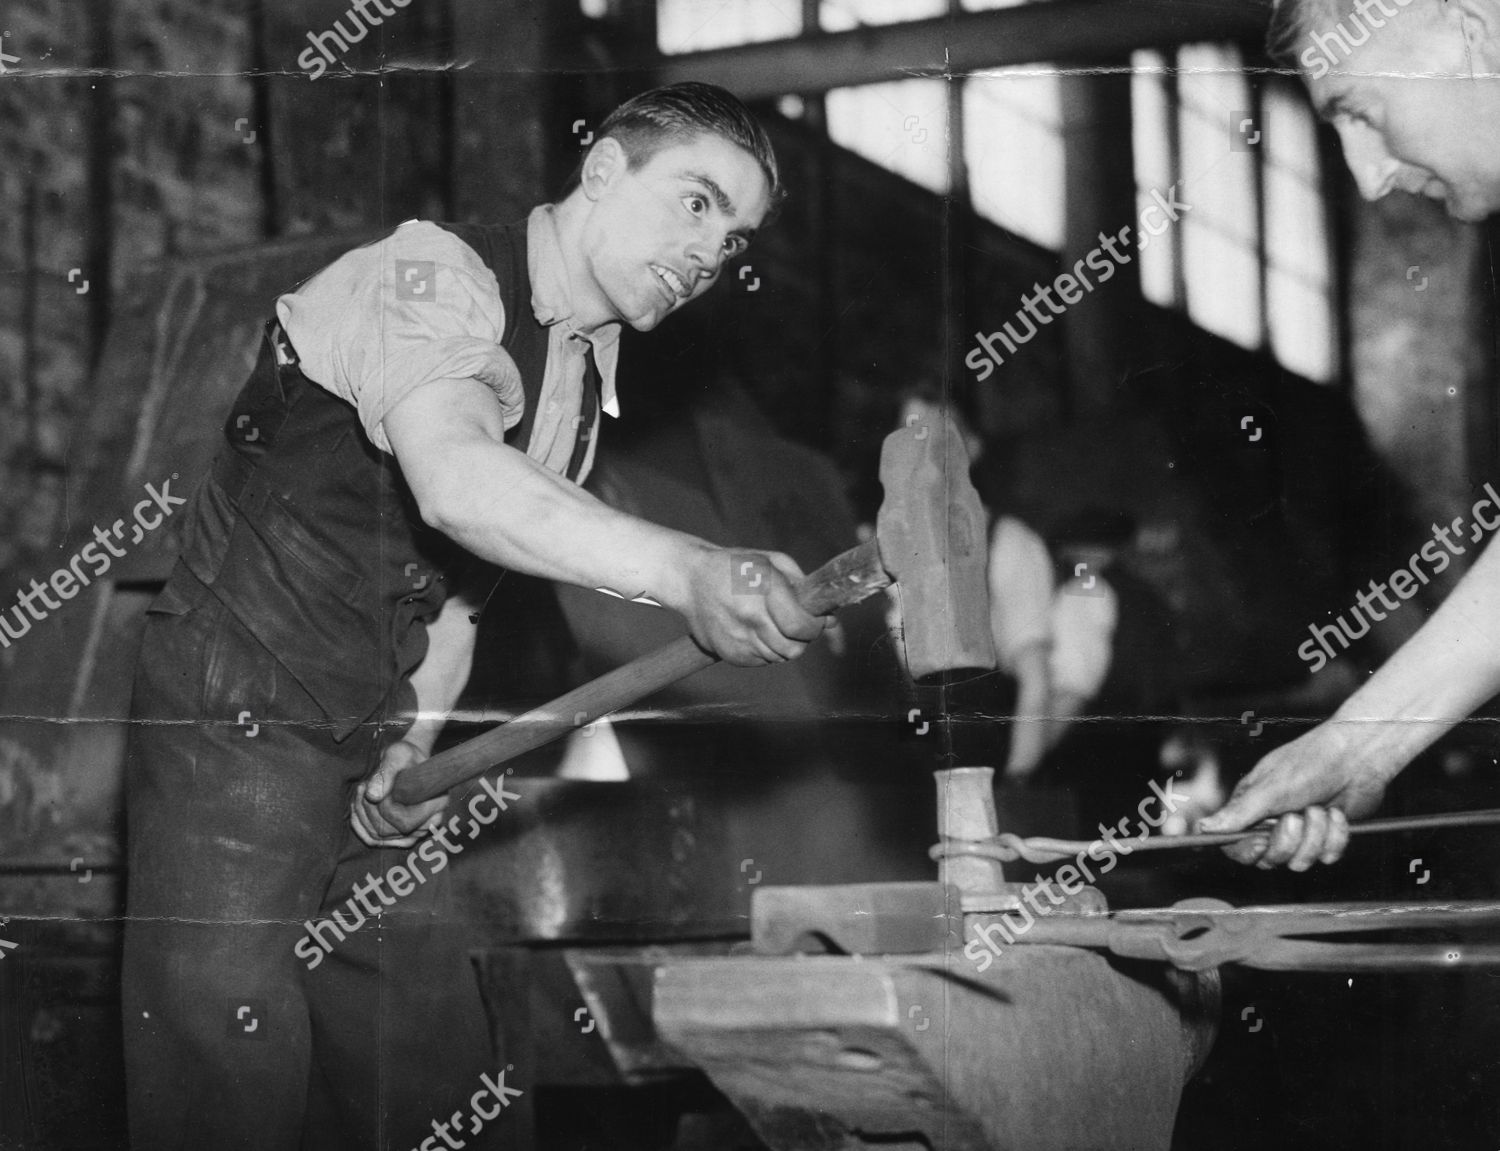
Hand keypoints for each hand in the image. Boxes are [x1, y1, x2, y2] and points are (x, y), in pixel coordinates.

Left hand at [349, 739, 448, 847]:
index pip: (405, 823)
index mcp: (437, 802)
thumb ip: (385, 774)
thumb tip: (372, 796)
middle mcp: (431, 822)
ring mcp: (416, 831)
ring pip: (379, 837)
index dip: (384, 808)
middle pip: (389, 831)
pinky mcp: (402, 835)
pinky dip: (360, 824)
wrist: (407, 761)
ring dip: (362, 815)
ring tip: (361, 791)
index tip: (373, 787)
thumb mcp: (397, 755)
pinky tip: (357, 805)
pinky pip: (374, 839)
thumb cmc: (406, 756)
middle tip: (363, 786)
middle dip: (368, 810)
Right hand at [679, 547, 829, 665]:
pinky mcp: (728, 653)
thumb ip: (803, 587)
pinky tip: (756, 632)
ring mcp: (738, 638)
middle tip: (797, 625)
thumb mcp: (771, 562)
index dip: (815, 627)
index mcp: (764, 589)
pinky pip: (761, 661)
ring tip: (773, 626)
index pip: (801, 625)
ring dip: (784, 645)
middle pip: (794, 648)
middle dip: (803, 639)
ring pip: (779, 657)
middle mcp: (750, 616)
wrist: (690, 579)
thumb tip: (831, 619)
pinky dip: (765, 651)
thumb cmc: (736, 567)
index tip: (816, 621)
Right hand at [1196, 721, 1391, 869]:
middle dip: (1288, 840)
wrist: (1358, 758)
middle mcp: (1273, 823)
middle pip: (1269, 858)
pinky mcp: (1328, 838)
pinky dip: (1336, 836)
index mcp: (1251, 808)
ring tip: (1320, 808)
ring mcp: (1302, 833)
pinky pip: (1328, 856)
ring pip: (1300, 861)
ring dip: (1315, 835)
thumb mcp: (1269, 789)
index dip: (1247, 850)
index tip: (1261, 842)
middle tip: (1296, 816)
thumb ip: (1237, 814)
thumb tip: (1202, 828)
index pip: (1235, 845)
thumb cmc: (1310, 763)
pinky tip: (1337, 813)